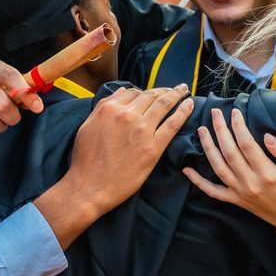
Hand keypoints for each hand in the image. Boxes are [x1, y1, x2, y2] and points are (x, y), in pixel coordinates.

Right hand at [36, 85, 193, 247]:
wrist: (90, 186)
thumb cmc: (85, 159)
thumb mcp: (87, 126)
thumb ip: (103, 107)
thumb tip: (120, 93)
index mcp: (109, 108)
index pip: (132, 92)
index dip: (144, 92)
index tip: (152, 94)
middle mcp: (127, 115)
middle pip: (150, 96)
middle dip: (163, 90)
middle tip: (175, 89)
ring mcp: (142, 130)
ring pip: (163, 104)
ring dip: (176, 94)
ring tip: (184, 90)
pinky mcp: (153, 147)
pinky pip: (173, 123)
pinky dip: (183, 111)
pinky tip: (190, 104)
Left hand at [184, 108, 275, 231]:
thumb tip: (267, 136)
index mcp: (267, 174)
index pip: (247, 144)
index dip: (239, 126)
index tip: (235, 111)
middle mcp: (250, 183)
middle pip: (229, 152)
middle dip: (220, 130)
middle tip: (215, 113)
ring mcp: (240, 193)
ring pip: (218, 167)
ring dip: (208, 148)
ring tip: (202, 130)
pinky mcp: (235, 200)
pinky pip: (212, 191)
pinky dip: (198, 182)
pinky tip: (187, 170)